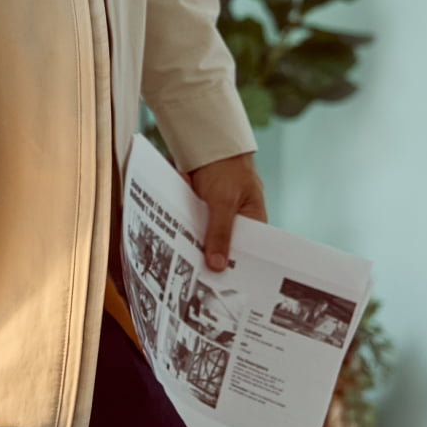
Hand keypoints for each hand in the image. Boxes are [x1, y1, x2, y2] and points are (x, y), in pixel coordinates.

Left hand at [188, 152, 266, 272]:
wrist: (207, 143)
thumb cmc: (227, 168)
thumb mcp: (223, 201)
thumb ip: (220, 231)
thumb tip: (217, 266)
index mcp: (253, 223)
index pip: (247, 254)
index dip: (234, 269)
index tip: (219, 284)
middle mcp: (236, 223)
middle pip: (222, 248)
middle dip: (207, 254)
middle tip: (193, 272)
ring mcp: (217, 218)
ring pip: (204, 238)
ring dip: (191, 238)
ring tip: (180, 252)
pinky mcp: (201, 212)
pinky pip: (191, 224)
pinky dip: (183, 223)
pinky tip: (173, 228)